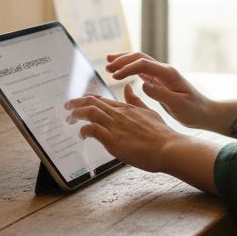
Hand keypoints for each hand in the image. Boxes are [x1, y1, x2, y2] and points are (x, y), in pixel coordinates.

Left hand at [64, 84, 181, 172]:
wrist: (169, 148)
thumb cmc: (161, 134)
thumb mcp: (149, 111)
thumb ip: (136, 101)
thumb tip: (127, 87)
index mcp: (126, 108)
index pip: (102, 100)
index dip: (87, 100)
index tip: (79, 102)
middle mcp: (119, 114)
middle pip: (92, 102)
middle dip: (76, 103)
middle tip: (67, 106)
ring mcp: (116, 126)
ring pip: (90, 112)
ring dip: (76, 114)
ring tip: (69, 119)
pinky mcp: (114, 141)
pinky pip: (93, 130)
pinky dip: (84, 130)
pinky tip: (82, 135)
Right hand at [105, 52, 215, 131]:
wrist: (205, 112)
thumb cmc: (194, 110)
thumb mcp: (179, 105)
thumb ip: (161, 94)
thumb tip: (143, 84)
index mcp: (168, 74)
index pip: (144, 65)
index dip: (127, 68)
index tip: (114, 77)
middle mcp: (164, 71)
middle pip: (140, 58)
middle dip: (122, 60)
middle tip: (106, 68)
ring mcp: (162, 75)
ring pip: (140, 62)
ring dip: (124, 62)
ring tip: (108, 65)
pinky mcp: (159, 81)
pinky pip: (142, 71)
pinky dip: (129, 69)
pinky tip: (120, 72)